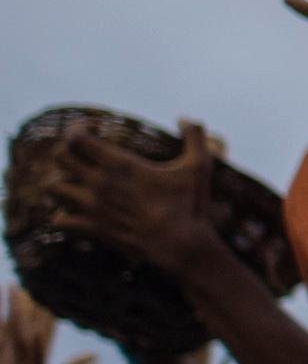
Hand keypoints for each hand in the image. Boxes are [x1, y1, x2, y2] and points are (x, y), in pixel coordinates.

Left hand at [33, 124, 227, 286]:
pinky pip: (58, 219)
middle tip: (83, 153)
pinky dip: (62, 214)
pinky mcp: (91, 228)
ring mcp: (92, 207)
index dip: (78, 128)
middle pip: (60, 157)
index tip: (92, 128)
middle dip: (68, 151)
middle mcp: (98, 183)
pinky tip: (76, 211)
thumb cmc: (188, 204)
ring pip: (53, 187)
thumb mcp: (199, 166)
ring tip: (75, 181)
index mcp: (119, 164)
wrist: (178, 245)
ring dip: (61, 181)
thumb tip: (185, 118)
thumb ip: (195, 136)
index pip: (76, 138)